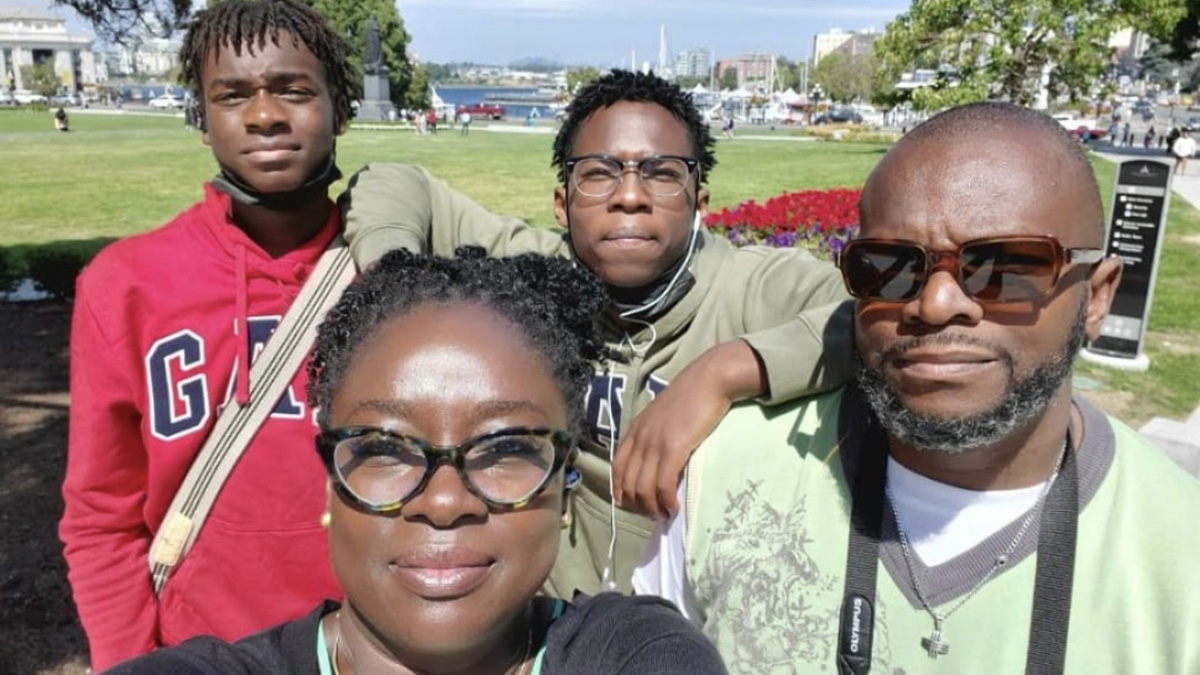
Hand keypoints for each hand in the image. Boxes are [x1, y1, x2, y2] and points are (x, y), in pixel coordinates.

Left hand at [612, 340, 765, 518]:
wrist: (709, 379)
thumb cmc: (692, 396)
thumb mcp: (663, 415)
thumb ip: (656, 434)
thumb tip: (659, 460)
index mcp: (635, 430)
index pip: (617, 469)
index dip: (621, 492)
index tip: (635, 505)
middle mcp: (640, 439)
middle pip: (627, 483)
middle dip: (637, 506)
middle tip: (653, 514)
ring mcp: (655, 444)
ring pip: (642, 489)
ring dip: (652, 508)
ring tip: (664, 514)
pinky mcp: (674, 448)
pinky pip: (662, 484)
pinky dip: (666, 501)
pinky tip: (674, 507)